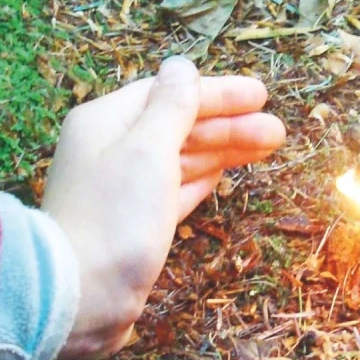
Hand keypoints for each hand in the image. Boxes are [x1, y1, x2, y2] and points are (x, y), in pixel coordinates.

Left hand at [43, 58, 285, 359]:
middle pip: (179, 126)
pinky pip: (175, 189)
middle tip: (278, 132)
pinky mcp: (135, 224)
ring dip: (224, 150)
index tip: (262, 95)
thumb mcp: (148, 149)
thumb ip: (171, 106)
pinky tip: (224, 174)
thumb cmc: (116, 215)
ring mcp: (123, 188)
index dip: (217, 93)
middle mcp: (112, 149)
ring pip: (182, 158)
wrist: (81, 294)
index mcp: (107, 121)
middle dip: (230, 125)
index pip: (168, 93)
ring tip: (269, 147)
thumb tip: (182, 65)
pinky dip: (201, 178)